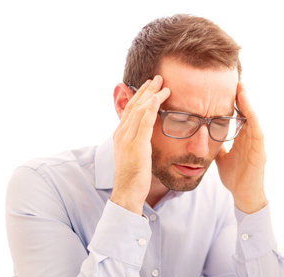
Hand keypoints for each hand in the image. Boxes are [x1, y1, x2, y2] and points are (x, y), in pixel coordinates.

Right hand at [110, 75, 170, 214]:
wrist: (127, 192)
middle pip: (134, 105)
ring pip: (139, 110)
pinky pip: (144, 122)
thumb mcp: (136, 155)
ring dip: (152, 95)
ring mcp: (127, 139)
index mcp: (120, 135)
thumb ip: (140, 142)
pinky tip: (159, 99)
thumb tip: (148, 136)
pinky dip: (151, 108)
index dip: (140, 95)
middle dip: (147, 90)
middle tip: (158, 77)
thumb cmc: (134, 177)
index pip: (130, 109)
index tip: (150, 85)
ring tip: (163, 84)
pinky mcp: (136, 146)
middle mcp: (121, 134)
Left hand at [215, 83, 267, 213]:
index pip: (239, 117)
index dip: (235, 103)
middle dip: (242, 98)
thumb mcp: (222, 158)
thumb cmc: (235, 178)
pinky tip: (249, 112)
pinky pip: (258, 135)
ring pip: (253, 120)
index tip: (227, 89)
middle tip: (237, 82)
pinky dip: (254, 122)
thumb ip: (217, 146)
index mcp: (242, 140)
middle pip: (248, 114)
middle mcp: (251, 140)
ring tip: (242, 90)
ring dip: (248, 105)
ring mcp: (257, 146)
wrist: (244, 196)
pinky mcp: (260, 154)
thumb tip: (205, 135)